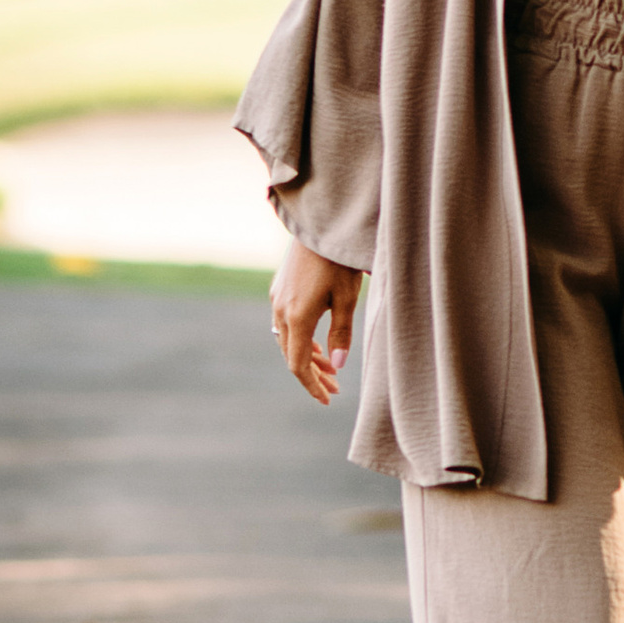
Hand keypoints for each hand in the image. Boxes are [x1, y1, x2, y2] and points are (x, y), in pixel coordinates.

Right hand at [271, 241, 362, 404]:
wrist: (321, 223)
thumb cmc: (338, 260)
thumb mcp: (346, 298)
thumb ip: (341, 334)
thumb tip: (338, 367)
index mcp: (296, 317)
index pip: (298, 364)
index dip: (312, 385)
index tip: (327, 399)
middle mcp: (280, 310)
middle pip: (291, 354)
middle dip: (313, 374)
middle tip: (334, 388)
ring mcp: (277, 297)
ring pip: (287, 339)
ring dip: (307, 356)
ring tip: (330, 368)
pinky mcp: (279, 287)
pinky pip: (285, 323)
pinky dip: (300, 338)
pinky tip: (317, 341)